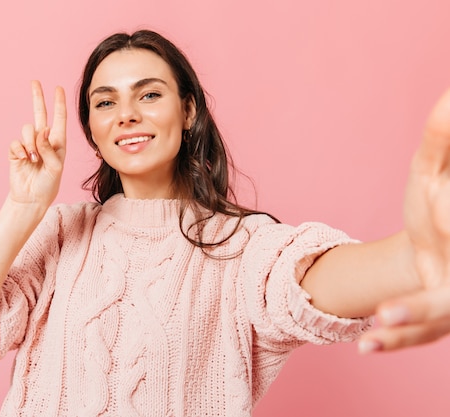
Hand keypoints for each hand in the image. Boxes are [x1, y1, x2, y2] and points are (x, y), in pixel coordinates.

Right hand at [8, 80, 66, 207]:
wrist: (31, 198)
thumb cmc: (48, 184)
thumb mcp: (55, 167)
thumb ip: (49, 148)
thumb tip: (41, 130)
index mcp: (57, 142)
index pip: (59, 119)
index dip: (59, 103)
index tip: (59, 88)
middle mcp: (43, 140)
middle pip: (39, 114)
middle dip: (37, 98)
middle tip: (35, 82)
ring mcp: (29, 145)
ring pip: (27, 129)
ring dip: (31, 143)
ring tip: (33, 159)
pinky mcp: (16, 151)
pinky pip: (16, 142)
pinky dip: (21, 150)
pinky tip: (25, 160)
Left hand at [359, 88, 449, 352]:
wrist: (440, 237)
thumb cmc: (439, 198)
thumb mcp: (435, 169)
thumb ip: (442, 141)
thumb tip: (443, 99)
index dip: (448, 218)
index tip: (436, 219)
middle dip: (433, 297)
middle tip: (399, 299)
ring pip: (444, 316)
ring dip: (417, 319)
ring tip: (379, 325)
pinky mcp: (440, 318)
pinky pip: (423, 333)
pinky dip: (399, 339)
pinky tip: (364, 344)